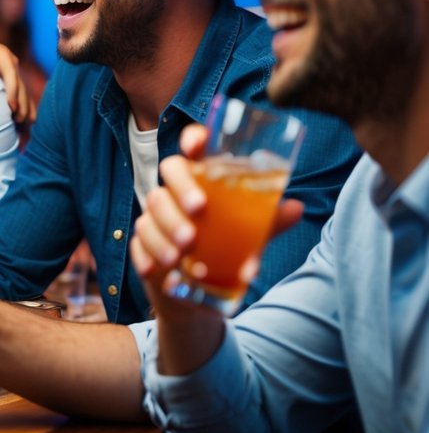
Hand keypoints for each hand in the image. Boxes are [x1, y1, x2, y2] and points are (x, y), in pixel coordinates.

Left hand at [0, 26, 33, 123]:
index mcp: (3, 55)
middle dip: (22, 105)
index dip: (13, 90)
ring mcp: (14, 73)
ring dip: (27, 110)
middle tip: (19, 122)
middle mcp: (12, 64)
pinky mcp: (13, 81)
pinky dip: (26, 110)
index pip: (11, 74)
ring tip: (25, 127)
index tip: (11, 107)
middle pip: (21, 87)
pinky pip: (23, 97)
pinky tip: (27, 126)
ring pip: (25, 93)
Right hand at [131, 124, 304, 318]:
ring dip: (164, 232)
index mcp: (201, 181)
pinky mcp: (142, 246)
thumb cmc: (224, 250)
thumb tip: (295, 207)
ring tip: (181, 255)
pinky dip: (148, 258)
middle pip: (168, 174)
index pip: (193, 150)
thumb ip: (267, 223)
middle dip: (181, 189)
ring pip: (150, 213)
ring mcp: (155, 219)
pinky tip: (158, 270)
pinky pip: (138, 246)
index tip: (197, 143)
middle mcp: (174, 193)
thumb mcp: (249, 236)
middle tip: (198, 210)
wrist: (197, 293)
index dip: (192, 139)